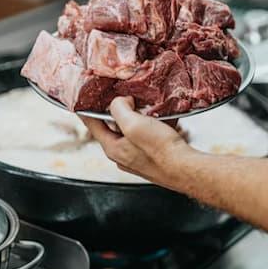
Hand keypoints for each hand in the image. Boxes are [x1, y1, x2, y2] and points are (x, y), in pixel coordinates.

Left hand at [79, 97, 193, 187]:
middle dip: (120, 111)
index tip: (82, 100)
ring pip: (131, 131)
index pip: (92, 125)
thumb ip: (119, 109)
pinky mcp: (151, 158)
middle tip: (128, 99)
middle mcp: (122, 155)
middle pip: (113, 127)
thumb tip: (119, 102)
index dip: (86, 110)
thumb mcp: (134, 124)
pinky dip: (152, 126)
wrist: (185, 169)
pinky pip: (146, 137)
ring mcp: (136, 159)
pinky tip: (163, 121)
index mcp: (112, 148)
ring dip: (138, 118)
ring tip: (148, 110)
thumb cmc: (161, 150)